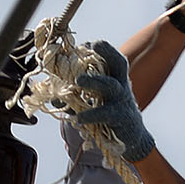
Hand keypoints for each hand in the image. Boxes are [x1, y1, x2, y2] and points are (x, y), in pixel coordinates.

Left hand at [74, 41, 155, 163]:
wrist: (131, 137)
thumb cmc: (109, 114)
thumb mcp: (95, 99)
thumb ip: (76, 94)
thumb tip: (53, 95)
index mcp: (115, 75)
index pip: (109, 54)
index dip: (95, 47)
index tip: (79, 46)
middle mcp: (121, 83)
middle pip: (118, 62)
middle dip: (105, 52)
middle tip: (87, 47)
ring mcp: (122, 99)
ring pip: (110, 85)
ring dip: (94, 80)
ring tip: (78, 81)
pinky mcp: (121, 117)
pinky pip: (105, 113)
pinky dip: (90, 115)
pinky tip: (77, 118)